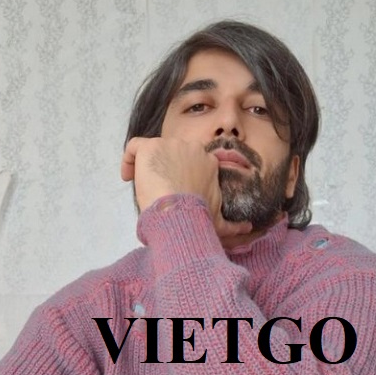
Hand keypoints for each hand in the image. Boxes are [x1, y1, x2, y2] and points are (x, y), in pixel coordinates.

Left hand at [121, 137, 251, 237]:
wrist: (180, 214)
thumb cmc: (199, 218)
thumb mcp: (218, 221)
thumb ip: (233, 224)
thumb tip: (248, 229)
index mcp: (208, 162)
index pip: (190, 160)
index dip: (180, 173)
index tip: (174, 189)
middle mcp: (192, 148)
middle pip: (173, 152)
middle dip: (165, 168)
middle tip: (158, 188)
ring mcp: (170, 145)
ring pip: (155, 149)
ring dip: (146, 166)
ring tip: (142, 186)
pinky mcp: (151, 147)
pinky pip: (134, 146)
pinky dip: (128, 159)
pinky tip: (128, 176)